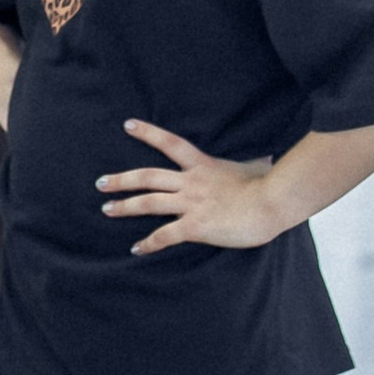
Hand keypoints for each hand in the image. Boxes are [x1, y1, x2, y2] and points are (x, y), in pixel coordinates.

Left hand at [97, 120, 284, 254]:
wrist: (273, 201)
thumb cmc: (269, 185)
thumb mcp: (256, 166)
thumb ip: (252, 163)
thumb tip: (267, 157)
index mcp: (203, 166)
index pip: (170, 143)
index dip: (147, 133)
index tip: (127, 125)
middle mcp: (191, 183)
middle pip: (148, 177)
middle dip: (121, 180)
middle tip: (101, 183)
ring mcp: (191, 204)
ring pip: (148, 203)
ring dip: (125, 207)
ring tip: (107, 210)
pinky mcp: (195, 227)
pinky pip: (164, 236)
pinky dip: (148, 244)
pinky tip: (136, 249)